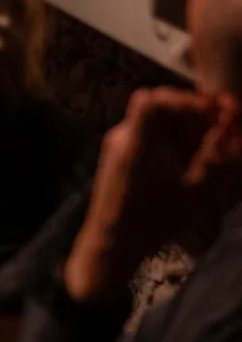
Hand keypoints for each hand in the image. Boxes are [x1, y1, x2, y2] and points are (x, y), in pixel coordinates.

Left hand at [64, 87, 241, 303]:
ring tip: (205, 149)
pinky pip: (144, 138)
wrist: (111, 242)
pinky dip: (167, 143)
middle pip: (155, 109)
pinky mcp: (117, 159)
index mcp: (137, 139)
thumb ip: (216, 159)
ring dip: (180, 130)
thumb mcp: (194, 190)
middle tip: (215, 131)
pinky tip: (186, 161)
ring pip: (151, 124)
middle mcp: (122, 137)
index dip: (182, 99)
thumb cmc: (153, 218)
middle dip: (188, 116)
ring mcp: (116, 147)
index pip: (152, 99)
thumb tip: (232, 135)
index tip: (209, 113)